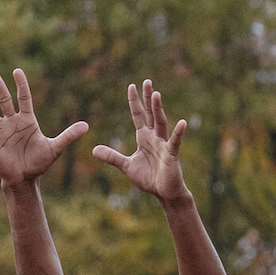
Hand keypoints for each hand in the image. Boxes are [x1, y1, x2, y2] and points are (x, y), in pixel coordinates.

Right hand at [0, 67, 87, 188]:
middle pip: (4, 99)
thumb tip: (86, 126)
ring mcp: (0, 131)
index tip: (17, 71)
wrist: (25, 180)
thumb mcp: (55, 148)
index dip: (21, 85)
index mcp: (27, 120)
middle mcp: (12, 122)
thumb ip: (68, 135)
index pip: (24, 98)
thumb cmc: (39, 163)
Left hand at [92, 79, 188, 201]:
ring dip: (158, 109)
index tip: (131, 86)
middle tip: (147, 81)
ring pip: (161, 123)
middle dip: (148, 98)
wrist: (163, 193)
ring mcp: (163, 144)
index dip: (134, 101)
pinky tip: (182, 123)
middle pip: (151, 113)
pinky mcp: (171, 154)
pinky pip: (174, 141)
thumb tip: (94, 150)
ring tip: (156, 94)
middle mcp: (154, 137)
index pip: (138, 115)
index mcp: (144, 138)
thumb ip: (112, 157)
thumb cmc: (148, 178)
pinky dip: (178, 133)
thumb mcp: (127, 166)